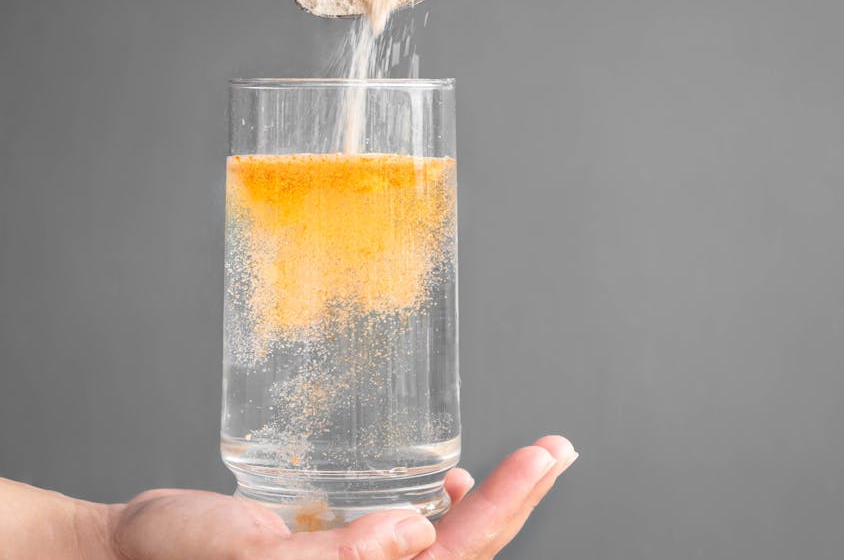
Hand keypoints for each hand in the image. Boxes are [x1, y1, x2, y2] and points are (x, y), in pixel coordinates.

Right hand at [109, 435, 577, 559]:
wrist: (134, 550)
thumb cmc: (180, 558)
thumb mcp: (252, 557)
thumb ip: (332, 556)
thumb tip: (410, 536)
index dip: (505, 510)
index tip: (542, 458)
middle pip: (466, 554)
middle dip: (516, 500)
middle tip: (555, 449)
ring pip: (448, 548)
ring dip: (490, 506)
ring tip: (523, 465)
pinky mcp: (346, 552)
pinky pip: (415, 539)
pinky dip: (443, 510)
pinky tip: (444, 486)